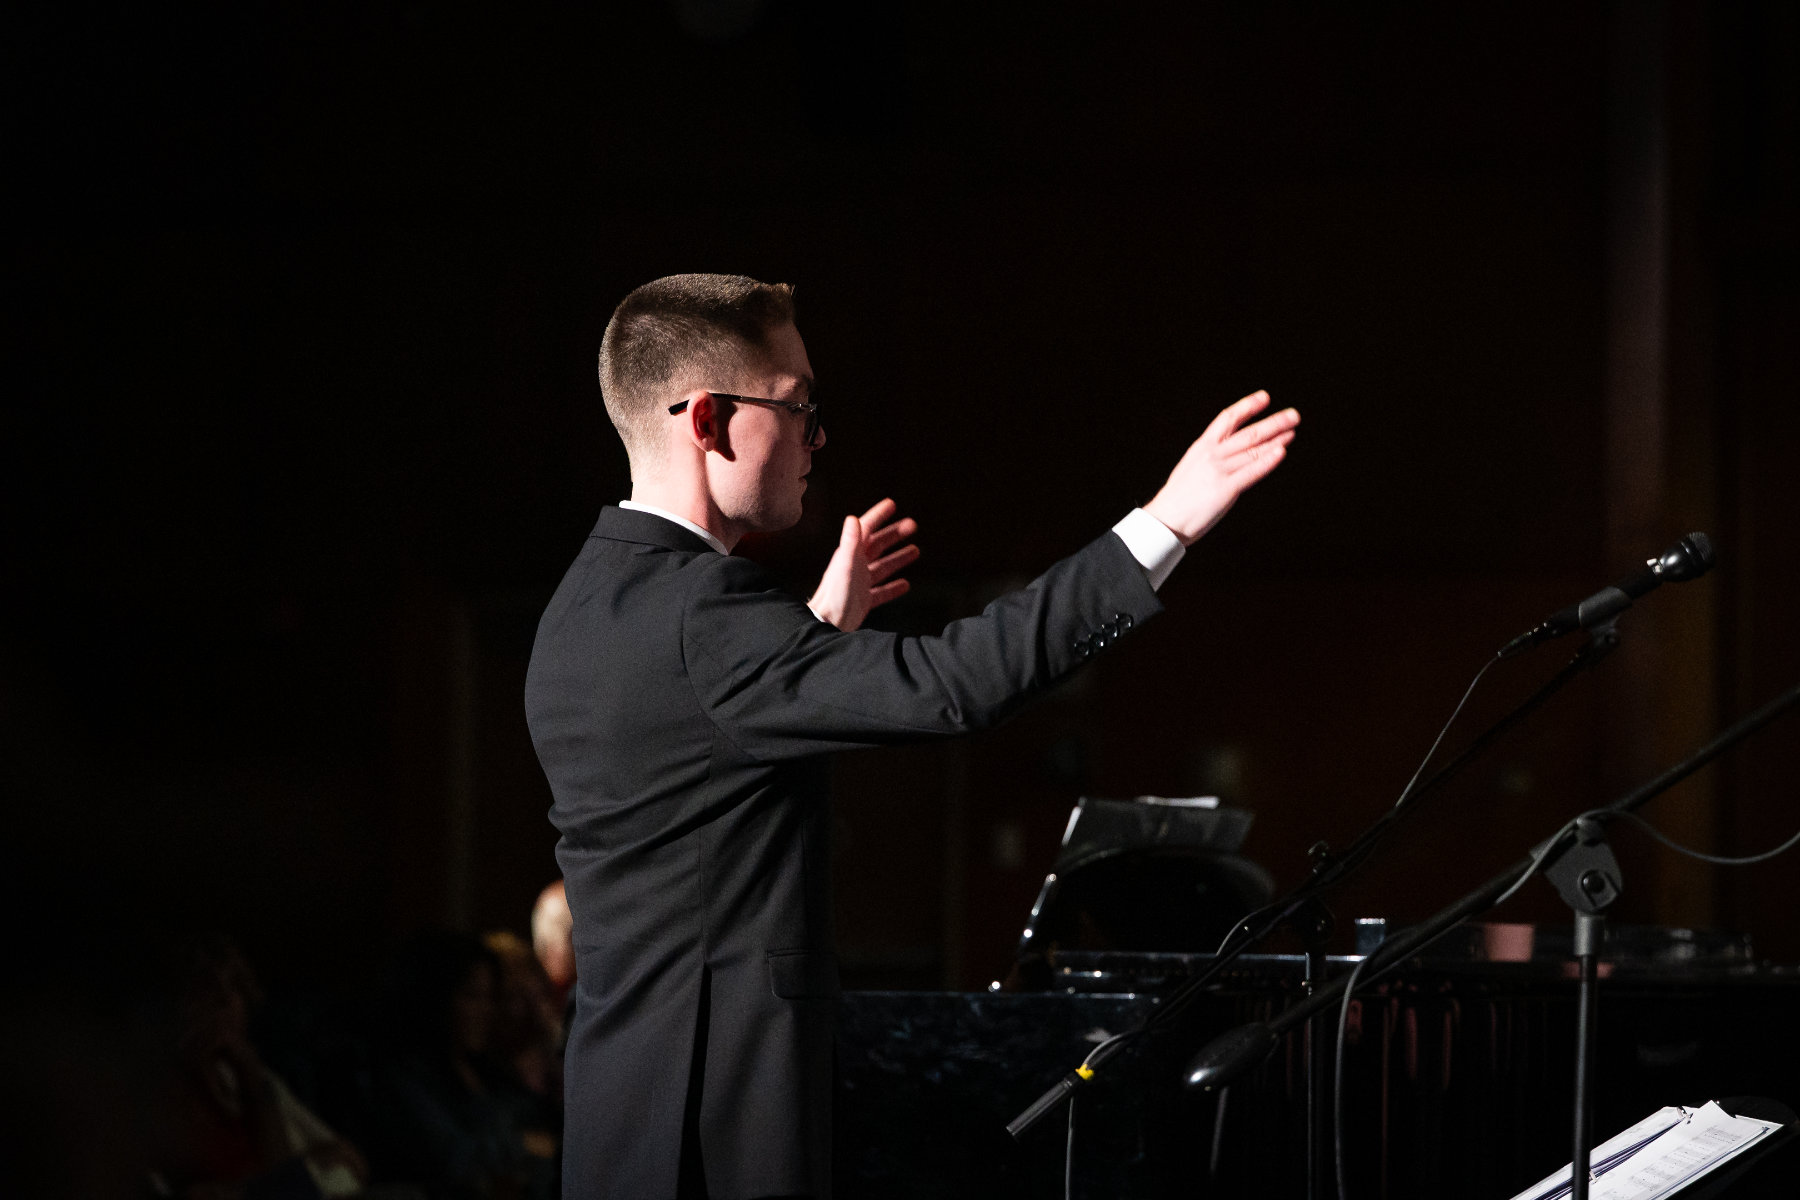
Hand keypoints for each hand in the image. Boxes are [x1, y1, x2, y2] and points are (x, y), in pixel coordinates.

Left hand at [808, 498, 920, 631]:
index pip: (866, 528)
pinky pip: (882, 592)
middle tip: (913, 525)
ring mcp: (860, 583)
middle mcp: (855, 566)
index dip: (878, 515)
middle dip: (894, 534)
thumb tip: (853, 518)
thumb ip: (850, 542)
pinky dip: (894, 587)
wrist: (828, 624)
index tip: (892, 504)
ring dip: (898, 558)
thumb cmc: (836, 595)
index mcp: (850, 554)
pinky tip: (905, 585)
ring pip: (883, 566)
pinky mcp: (863, 601)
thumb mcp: (845, 565)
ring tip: (915, 550)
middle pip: (878, 545)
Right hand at [1143, 390, 1298, 544]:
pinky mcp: (1226, 489)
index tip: (1264, 398)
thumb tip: (1231, 450)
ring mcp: (1219, 471)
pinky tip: (1280, 452)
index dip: (1247, 406)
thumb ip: (1211, 456)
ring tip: (1292, 431)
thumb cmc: (1178, 497)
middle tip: (1292, 415)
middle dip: (1273, 422)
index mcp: (1202, 446)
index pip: (1227, 418)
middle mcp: (1212, 454)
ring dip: (1276, 439)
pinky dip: (1267, 461)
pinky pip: (1251, 471)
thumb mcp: (1192, 466)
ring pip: (1253, 450)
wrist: (1165, 519)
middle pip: (1248, 432)